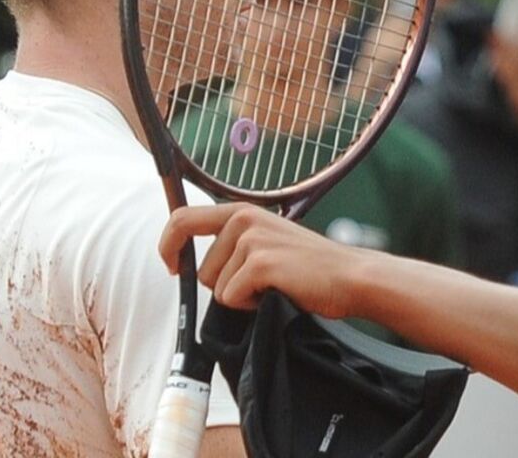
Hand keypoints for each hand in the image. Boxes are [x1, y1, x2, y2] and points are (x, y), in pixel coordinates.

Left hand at [159, 203, 366, 318]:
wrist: (349, 276)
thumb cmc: (309, 267)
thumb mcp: (267, 240)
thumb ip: (234, 243)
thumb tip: (189, 264)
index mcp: (241, 211)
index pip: (182, 218)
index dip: (167, 246)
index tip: (171, 267)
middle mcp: (243, 219)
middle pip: (201, 270)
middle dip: (224, 286)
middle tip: (260, 283)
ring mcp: (252, 240)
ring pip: (216, 288)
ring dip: (241, 296)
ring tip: (273, 285)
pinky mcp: (261, 263)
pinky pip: (232, 298)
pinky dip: (251, 306)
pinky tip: (277, 293)